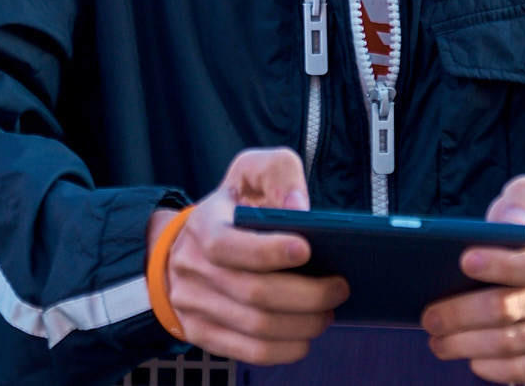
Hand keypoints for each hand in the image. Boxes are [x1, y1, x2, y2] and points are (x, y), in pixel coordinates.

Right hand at [160, 147, 347, 363]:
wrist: (185, 246)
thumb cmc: (231, 209)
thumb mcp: (249, 174)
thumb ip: (277, 173)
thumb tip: (299, 208)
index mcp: (203, 224)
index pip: (228, 245)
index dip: (270, 251)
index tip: (308, 250)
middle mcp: (192, 266)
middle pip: (255, 293)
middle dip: (309, 295)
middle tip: (339, 288)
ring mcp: (194, 304)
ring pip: (258, 327)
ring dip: (304, 324)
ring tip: (327, 312)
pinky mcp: (202, 333)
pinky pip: (251, 352)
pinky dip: (288, 349)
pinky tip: (305, 336)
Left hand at [422, 176, 524, 383]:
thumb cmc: (521, 250)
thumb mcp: (520, 217)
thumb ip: (518, 204)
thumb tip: (512, 219)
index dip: (503, 263)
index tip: (463, 261)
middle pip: (516, 307)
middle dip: (463, 313)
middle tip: (428, 318)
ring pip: (518, 342)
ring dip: (471, 345)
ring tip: (439, 342)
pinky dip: (500, 369)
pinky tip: (474, 363)